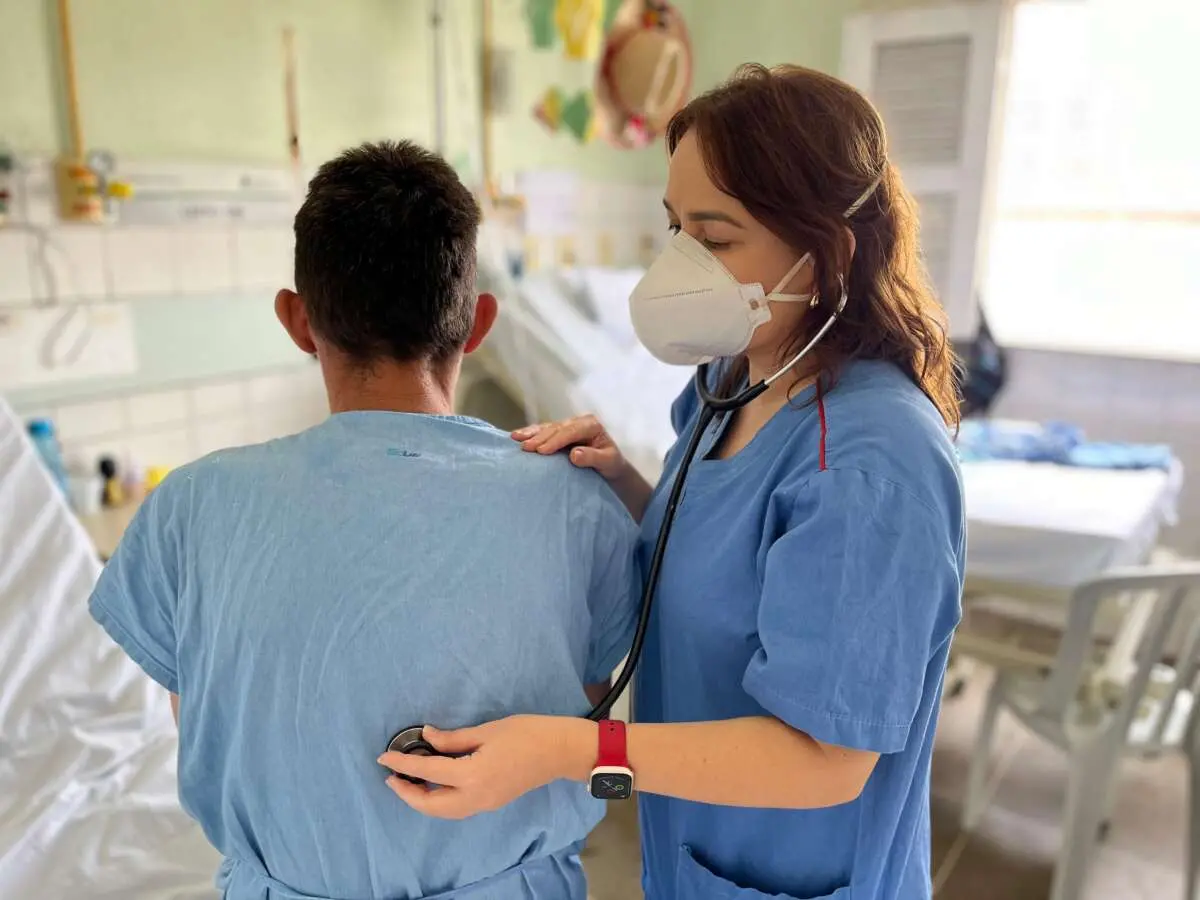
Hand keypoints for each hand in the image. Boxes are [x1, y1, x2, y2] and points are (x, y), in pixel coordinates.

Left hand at [378, 716, 594, 819]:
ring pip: (444, 812)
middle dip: (407, 793)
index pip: (428, 770)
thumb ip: (454, 739)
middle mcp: (475, 797)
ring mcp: (484, 804)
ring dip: (423, 800)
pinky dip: (440, 800)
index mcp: (472, 774)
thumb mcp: (487, 730)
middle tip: (392, 776)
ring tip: (409, 781)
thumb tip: (427, 737)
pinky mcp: (491, 803)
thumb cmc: (526, 733)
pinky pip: (457, 808)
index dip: (403, 764)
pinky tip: (436, 783)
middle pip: (431, 805)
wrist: (559, 751)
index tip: (383, 758)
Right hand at [512, 416, 652, 521]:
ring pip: (547, 428)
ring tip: (515, 438)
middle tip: (525, 448)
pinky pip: (544, 431)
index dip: (555, 441)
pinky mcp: (560, 432)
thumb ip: (593, 457)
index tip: (542, 451)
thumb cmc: (611, 464)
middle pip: (556, 428)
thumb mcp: (608, 462)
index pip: (571, 431)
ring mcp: (568, 426)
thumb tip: (574, 454)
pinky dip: (531, 434)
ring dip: (531, 433)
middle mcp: (578, 422)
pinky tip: (518, 436)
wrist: (610, 466)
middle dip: (540, 438)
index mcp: (591, 425)